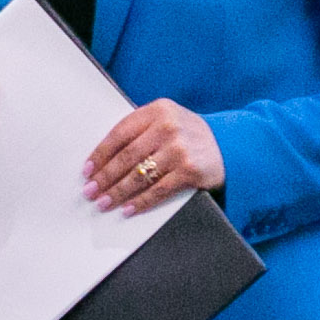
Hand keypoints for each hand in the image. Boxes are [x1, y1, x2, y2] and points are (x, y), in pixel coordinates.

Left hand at [87, 101, 220, 212]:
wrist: (231, 145)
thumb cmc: (190, 135)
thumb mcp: (168, 120)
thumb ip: (141, 130)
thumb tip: (104, 159)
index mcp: (158, 110)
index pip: (120, 133)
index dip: (100, 154)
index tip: (87, 170)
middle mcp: (168, 126)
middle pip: (126, 157)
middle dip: (105, 177)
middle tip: (90, 191)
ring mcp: (180, 149)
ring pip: (139, 175)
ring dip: (118, 192)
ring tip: (104, 203)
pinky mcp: (190, 170)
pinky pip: (158, 190)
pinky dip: (140, 202)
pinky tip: (128, 209)